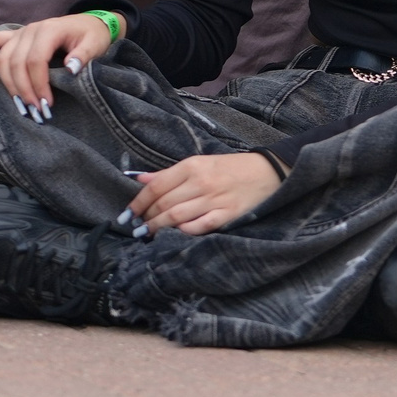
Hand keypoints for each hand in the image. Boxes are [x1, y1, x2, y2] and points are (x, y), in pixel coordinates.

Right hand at [0, 13, 115, 117]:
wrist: (90, 24)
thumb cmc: (93, 35)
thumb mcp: (95, 44)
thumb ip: (84, 55)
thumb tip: (70, 69)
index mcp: (50, 30)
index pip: (35, 61)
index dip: (38, 85)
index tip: (47, 105)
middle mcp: (31, 30)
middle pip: (16, 63)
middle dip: (24, 91)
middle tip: (35, 112)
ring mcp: (20, 32)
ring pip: (4, 60)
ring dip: (9, 85)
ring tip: (21, 105)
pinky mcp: (15, 37)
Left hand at [125, 153, 281, 235]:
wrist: (269, 172)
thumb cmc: (232, 168)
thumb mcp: (201, 163)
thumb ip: (169, 173)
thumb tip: (139, 179)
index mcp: (193, 166)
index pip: (156, 187)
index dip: (138, 202)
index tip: (127, 214)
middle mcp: (202, 182)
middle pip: (163, 204)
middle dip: (146, 217)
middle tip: (138, 225)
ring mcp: (214, 200)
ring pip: (175, 217)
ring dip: (157, 227)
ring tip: (147, 233)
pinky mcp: (227, 215)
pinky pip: (198, 227)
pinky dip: (183, 231)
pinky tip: (175, 233)